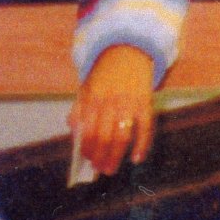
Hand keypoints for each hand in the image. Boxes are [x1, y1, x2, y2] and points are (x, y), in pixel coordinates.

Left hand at [70, 44, 156, 177]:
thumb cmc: (105, 72)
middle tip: (100, 169)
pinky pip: (145, 128)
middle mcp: (110, 102)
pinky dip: (142, 145)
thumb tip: (74, 131)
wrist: (128, 49)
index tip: (87, 159)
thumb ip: (78, 108)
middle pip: (104, 138)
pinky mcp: (145, 103)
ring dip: (116, 156)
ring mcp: (129, 103)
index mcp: (92, 99)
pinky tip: (137, 158)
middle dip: (101, 158)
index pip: (87, 131)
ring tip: (112, 168)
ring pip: (122, 137)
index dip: (87, 148)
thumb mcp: (86, 86)